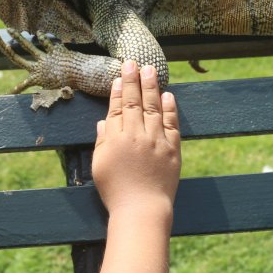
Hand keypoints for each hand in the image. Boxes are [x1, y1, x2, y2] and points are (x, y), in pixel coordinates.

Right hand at [92, 61, 180, 219]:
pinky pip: (172, 124)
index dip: (118, 91)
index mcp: (116, 138)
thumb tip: (104, 122)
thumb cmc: (115, 191)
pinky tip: (168, 95)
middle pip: (135, 102)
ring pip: (154, 107)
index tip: (120, 77)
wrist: (141, 210)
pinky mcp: (172, 150)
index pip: (117, 108)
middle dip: (134, 80)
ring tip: (151, 70)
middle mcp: (137, 135)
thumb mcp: (100, 165)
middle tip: (134, 62)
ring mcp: (156, 141)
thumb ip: (102, 141)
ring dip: (152, 87)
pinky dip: (170, 108)